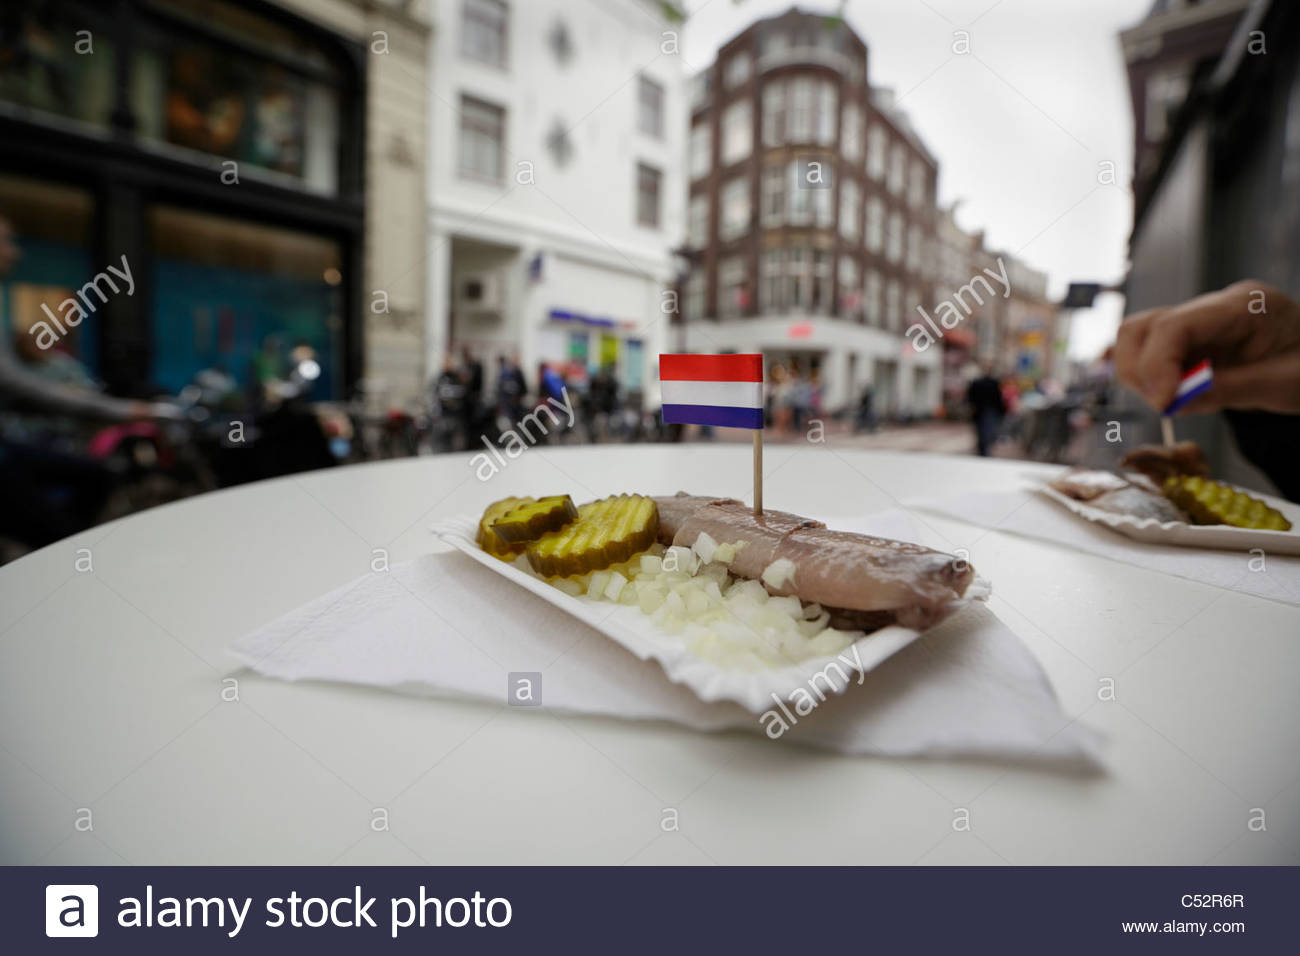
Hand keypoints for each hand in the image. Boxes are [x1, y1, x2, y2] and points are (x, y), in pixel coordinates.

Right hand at [1114, 280, 1299, 414]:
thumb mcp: (1283, 384)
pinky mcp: (1187, 342)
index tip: (1162, 403)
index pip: (1175, 325)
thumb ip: (1229, 390)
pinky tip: (1167, 394)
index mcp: (1243, 305)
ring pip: (1135, 339)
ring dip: (1139, 375)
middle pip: (1142, 327)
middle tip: (1166, 405)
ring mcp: (1196, 322)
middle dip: (1142, 371)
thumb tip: (1173, 402)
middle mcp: (1212, 306)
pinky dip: (1145, 376)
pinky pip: (1146, 352)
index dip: (1157, 365)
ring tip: (1170, 401)